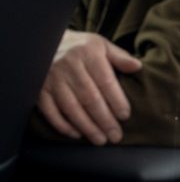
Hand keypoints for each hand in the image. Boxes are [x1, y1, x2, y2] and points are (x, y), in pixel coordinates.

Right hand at [37, 30, 142, 144]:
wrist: (48, 42)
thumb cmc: (80, 47)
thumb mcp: (101, 45)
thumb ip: (119, 57)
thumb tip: (137, 67)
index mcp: (87, 53)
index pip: (105, 81)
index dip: (116, 100)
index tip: (125, 116)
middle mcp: (68, 65)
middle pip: (89, 98)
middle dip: (104, 120)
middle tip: (116, 136)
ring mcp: (52, 78)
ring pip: (71, 108)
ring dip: (87, 127)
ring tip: (100, 140)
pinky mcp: (40, 90)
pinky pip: (50, 111)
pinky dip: (63, 125)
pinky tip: (77, 134)